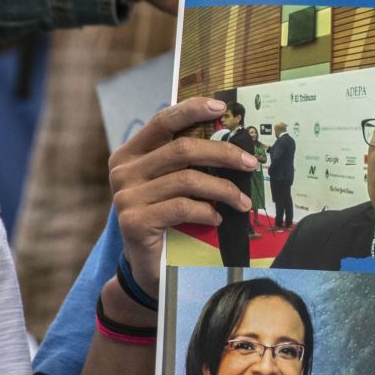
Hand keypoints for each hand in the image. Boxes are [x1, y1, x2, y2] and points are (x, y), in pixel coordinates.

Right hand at [108, 97, 257, 294]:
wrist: (147, 267)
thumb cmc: (166, 219)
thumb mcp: (172, 184)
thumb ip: (186, 161)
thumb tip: (229, 139)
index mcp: (130, 153)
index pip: (162, 121)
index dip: (192, 110)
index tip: (221, 107)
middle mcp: (123, 171)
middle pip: (181, 149)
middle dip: (222, 153)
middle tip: (251, 163)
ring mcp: (126, 196)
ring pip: (187, 179)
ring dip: (223, 189)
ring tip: (242, 201)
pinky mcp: (134, 220)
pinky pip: (182, 207)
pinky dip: (207, 211)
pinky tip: (217, 218)